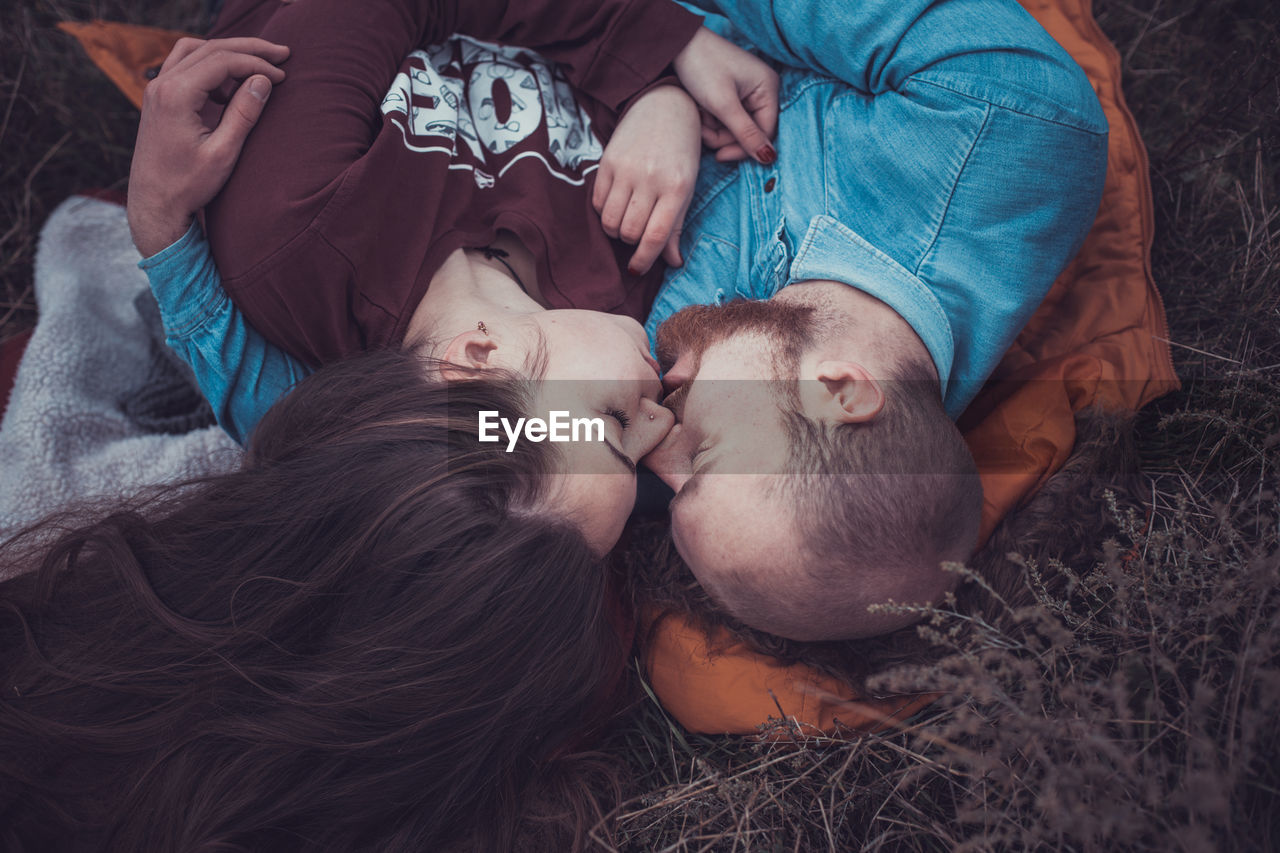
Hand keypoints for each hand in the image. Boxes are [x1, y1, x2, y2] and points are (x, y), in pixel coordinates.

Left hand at [127, 37, 288, 257]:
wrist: (154, 204)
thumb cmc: (188, 186)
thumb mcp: (223, 153)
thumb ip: (244, 114)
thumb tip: (263, 81)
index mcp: (176, 96)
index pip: (222, 61)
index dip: (255, 64)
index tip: (282, 77)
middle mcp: (161, 85)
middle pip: (210, 48)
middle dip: (248, 49)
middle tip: (281, 53)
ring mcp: (156, 89)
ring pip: (195, 50)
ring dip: (228, 52)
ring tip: (257, 63)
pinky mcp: (159, 98)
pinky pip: (185, 65)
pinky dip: (211, 65)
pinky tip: (231, 86)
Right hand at [593, 85, 700, 274]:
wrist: (664, 106)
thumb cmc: (681, 153)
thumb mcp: (687, 188)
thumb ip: (677, 226)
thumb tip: (672, 262)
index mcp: (677, 188)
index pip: (655, 236)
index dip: (644, 261)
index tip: (637, 270)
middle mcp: (650, 179)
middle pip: (629, 232)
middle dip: (631, 241)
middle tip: (638, 232)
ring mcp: (626, 169)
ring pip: (610, 221)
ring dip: (616, 229)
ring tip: (627, 218)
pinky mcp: (607, 161)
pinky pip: (598, 202)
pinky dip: (605, 211)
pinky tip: (617, 203)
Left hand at [673, 27, 778, 164]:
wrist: (678, 43)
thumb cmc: (702, 66)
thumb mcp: (723, 104)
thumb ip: (746, 133)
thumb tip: (769, 159)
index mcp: (768, 88)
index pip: (765, 132)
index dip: (744, 148)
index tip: (720, 156)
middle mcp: (762, 90)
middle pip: (749, 132)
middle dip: (723, 135)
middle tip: (701, 130)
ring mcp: (748, 91)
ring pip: (734, 128)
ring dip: (714, 129)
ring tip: (698, 115)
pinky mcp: (732, 93)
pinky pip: (726, 118)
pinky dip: (711, 119)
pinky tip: (699, 110)